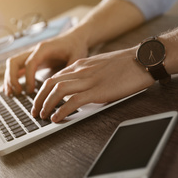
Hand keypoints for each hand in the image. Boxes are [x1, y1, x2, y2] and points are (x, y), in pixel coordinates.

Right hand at [4, 30, 87, 95]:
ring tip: (12, 94)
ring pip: (12, 65)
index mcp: (44, 49)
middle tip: (18, 93)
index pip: (30, 63)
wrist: (75, 38)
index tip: (31, 91)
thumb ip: (70, 70)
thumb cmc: (76, 46)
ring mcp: (31, 55)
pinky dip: (12, 78)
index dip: (28, 78)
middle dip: (12, 78)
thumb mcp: (77, 57)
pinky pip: (17, 68)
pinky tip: (11, 90)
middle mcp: (34, 51)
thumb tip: (64, 86)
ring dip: (9, 79)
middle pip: (14, 62)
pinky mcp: (32, 60)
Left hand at [32, 47, 154, 122]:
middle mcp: (81, 71)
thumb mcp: (100, 65)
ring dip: (46, 105)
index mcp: (81, 64)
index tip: (40, 100)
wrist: (143, 59)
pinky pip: (73, 101)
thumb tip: (80, 87)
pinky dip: (62, 110)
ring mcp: (88, 80)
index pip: (55, 77)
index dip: (43, 90)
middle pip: (50, 83)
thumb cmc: (125, 64)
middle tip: (35, 111)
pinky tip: (57, 118)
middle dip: (39, 98)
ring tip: (42, 116)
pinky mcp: (98, 90)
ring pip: (57, 91)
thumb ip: (87, 73)